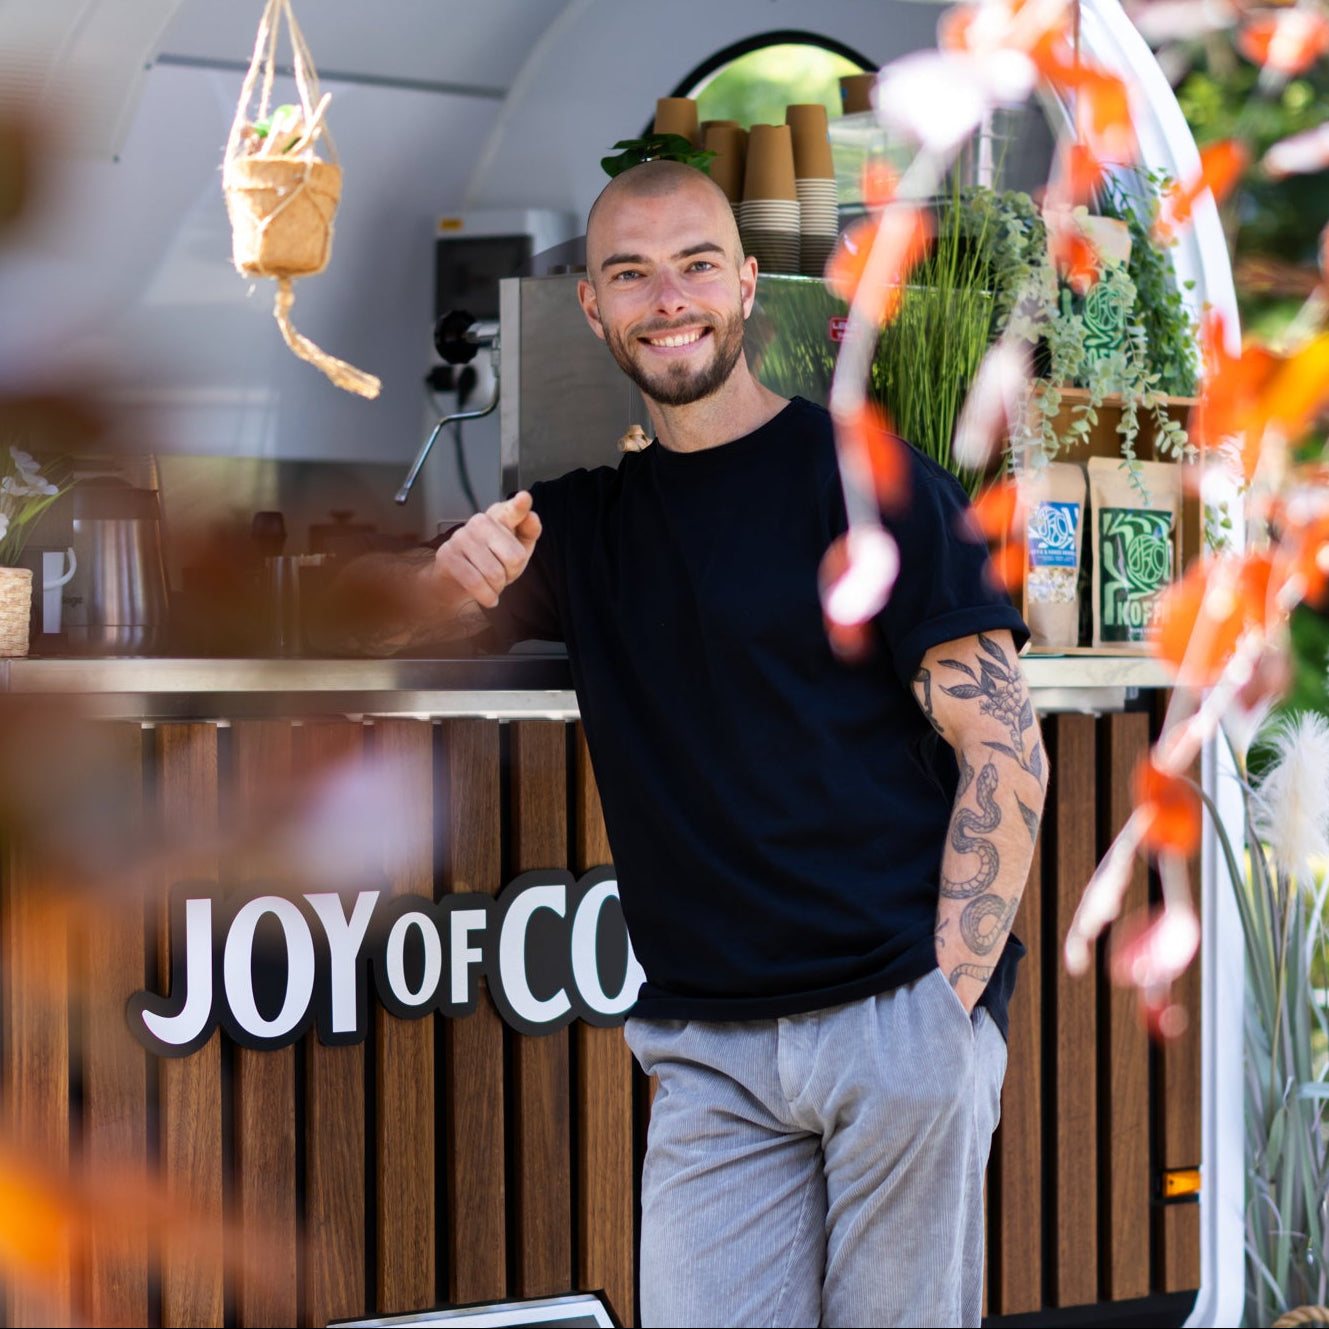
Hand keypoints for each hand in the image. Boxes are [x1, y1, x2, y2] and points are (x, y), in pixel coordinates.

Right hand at [433, 491, 541, 609]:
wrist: (458, 579)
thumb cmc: (492, 561)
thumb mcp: (517, 549)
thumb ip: (528, 533)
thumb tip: (532, 516)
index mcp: (501, 516)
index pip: (514, 511)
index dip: (519, 506)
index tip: (525, 499)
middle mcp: (481, 521)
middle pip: (514, 558)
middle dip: (511, 574)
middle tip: (502, 572)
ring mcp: (462, 536)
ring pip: (495, 573)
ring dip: (497, 587)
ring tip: (492, 583)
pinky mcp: (448, 555)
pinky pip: (476, 583)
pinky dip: (486, 596)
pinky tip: (488, 597)